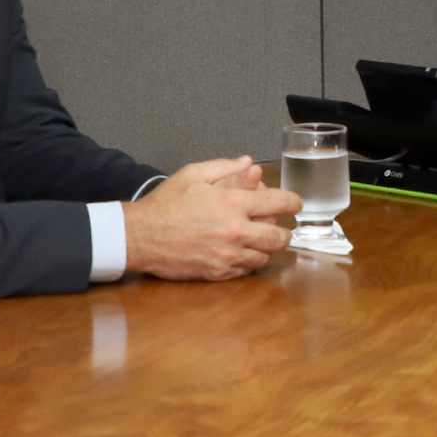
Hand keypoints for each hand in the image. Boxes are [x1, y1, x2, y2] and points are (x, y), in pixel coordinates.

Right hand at [123, 157, 299, 280]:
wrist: (141, 236)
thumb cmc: (166, 203)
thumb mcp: (194, 174)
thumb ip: (226, 168)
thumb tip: (249, 164)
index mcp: (232, 203)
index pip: (280, 203)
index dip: (294, 202)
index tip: (295, 203)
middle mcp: (235, 231)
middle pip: (280, 237)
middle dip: (285, 231)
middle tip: (279, 226)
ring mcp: (228, 255)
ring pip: (265, 257)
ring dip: (266, 247)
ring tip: (258, 238)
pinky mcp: (218, 272)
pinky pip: (246, 270)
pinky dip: (249, 260)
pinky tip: (241, 251)